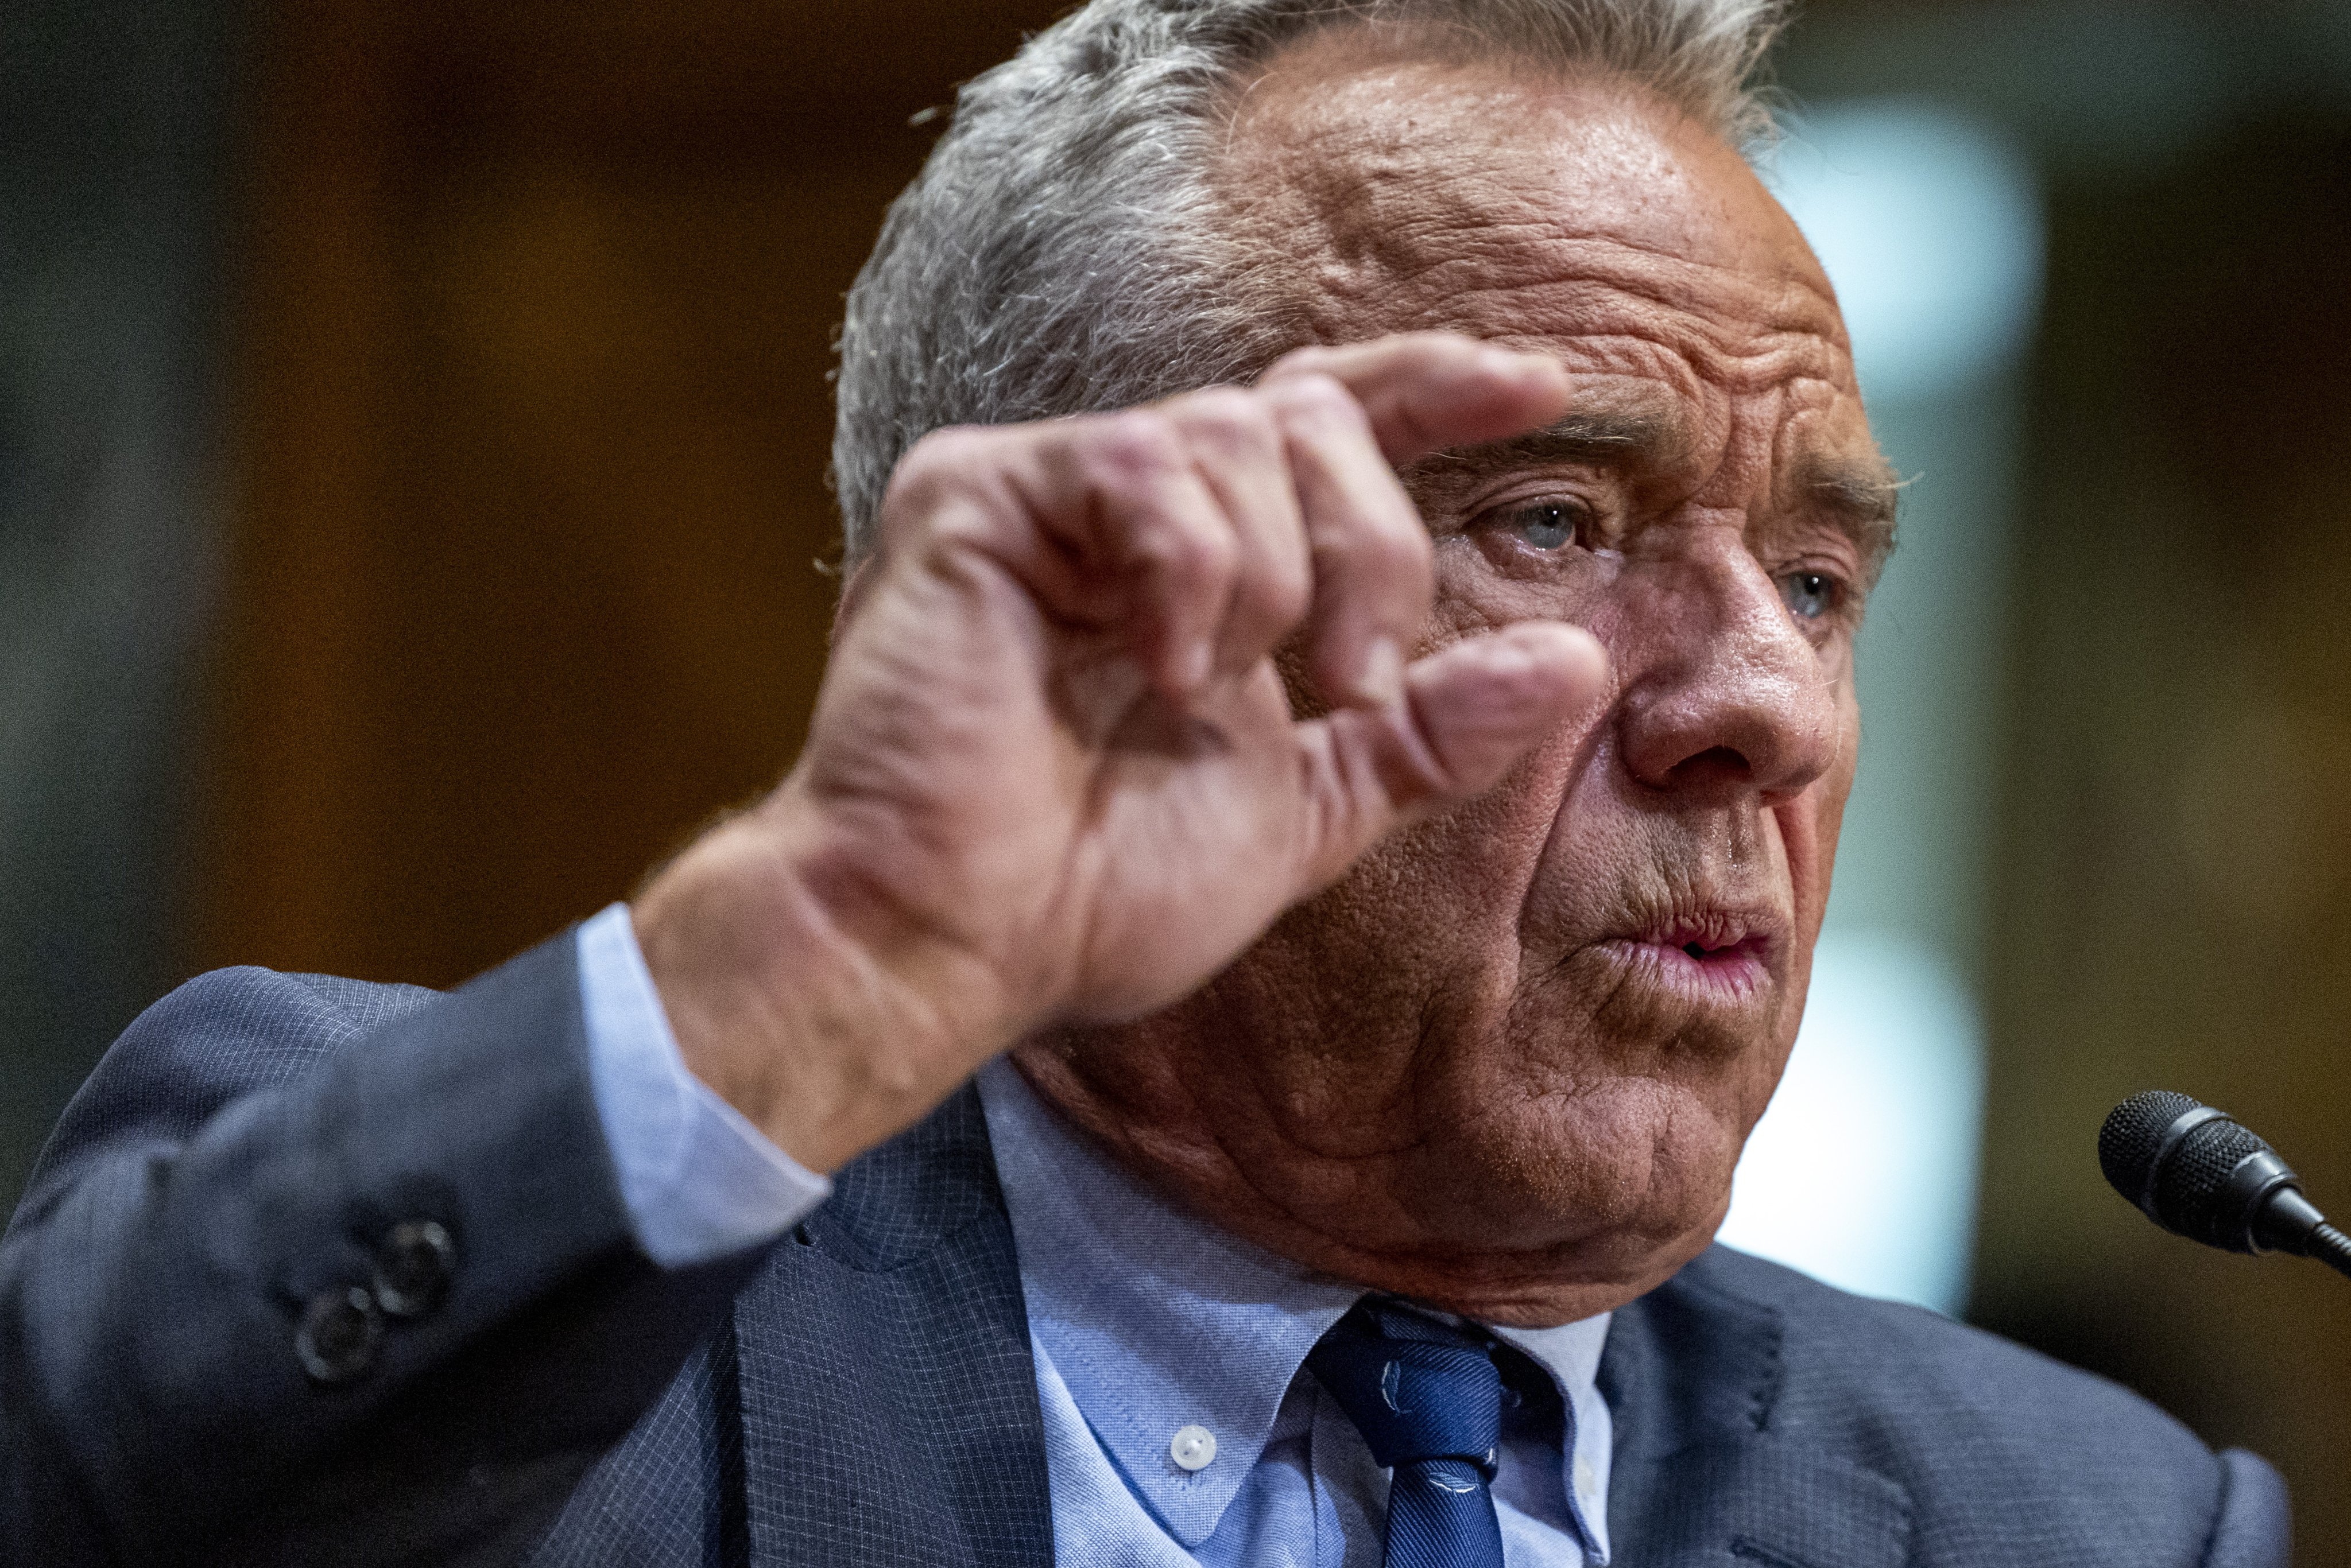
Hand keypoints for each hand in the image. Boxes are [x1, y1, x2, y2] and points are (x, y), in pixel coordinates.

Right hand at [631, 334, 1607, 1172]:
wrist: (952, 945)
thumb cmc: (1094, 894)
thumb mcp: (1305, 811)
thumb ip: (1426, 734)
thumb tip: (1579, 662)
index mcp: (1199, 566)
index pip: (1323, 422)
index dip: (1430, 388)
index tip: (1539, 390)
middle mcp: (1123, 510)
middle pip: (1305, 414)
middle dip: (1371, 545)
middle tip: (1355, 679)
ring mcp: (1044, 493)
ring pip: (1235, 432)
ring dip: (1270, 579)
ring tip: (1205, 693)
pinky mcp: (972, 494)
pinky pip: (1137, 466)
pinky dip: (1185, 573)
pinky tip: (1157, 667)